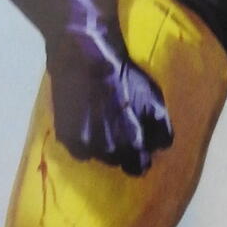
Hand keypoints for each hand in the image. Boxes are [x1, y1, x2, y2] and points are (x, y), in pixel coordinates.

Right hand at [47, 32, 172, 176]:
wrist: (86, 58)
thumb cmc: (124, 77)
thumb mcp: (153, 99)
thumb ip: (161, 128)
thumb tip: (161, 146)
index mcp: (130, 145)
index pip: (138, 168)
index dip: (141, 156)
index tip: (140, 145)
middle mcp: (106, 152)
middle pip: (117, 160)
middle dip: (121, 147)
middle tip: (119, 125)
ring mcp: (83, 146)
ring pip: (97, 155)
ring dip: (101, 143)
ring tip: (101, 119)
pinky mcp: (64, 137)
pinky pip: (78, 147)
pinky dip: (83, 138)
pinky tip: (86, 120)